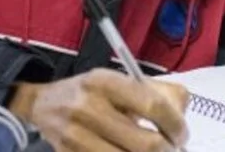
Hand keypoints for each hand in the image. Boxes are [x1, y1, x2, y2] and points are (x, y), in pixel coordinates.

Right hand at [9, 69, 189, 151]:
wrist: (43, 104)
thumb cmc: (90, 91)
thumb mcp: (119, 79)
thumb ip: (155, 91)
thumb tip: (181, 114)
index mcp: (105, 82)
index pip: (153, 105)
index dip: (175, 125)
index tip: (181, 134)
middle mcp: (89, 109)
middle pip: (145, 144)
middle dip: (167, 151)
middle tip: (172, 150)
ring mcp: (77, 138)